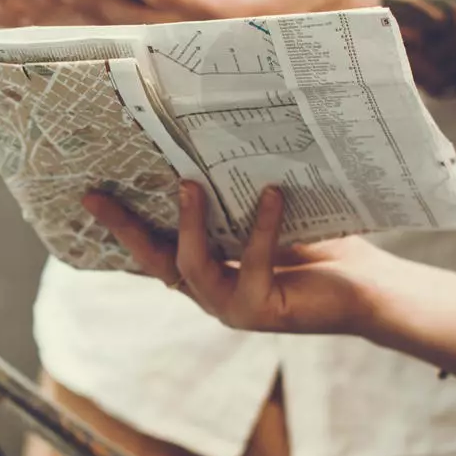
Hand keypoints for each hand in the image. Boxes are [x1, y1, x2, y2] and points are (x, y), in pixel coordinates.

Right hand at [82, 182, 399, 338]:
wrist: (367, 287)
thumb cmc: (319, 247)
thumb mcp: (267, 215)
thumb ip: (236, 197)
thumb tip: (208, 143)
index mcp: (205, 269)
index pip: (152, 246)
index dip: (120, 223)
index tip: (88, 192)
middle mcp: (210, 292)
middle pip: (154, 261)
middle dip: (124, 228)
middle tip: (99, 195)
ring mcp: (231, 307)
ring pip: (190, 267)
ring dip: (189, 225)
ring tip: (191, 184)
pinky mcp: (260, 312)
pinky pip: (249, 265)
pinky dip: (259, 228)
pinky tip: (270, 195)